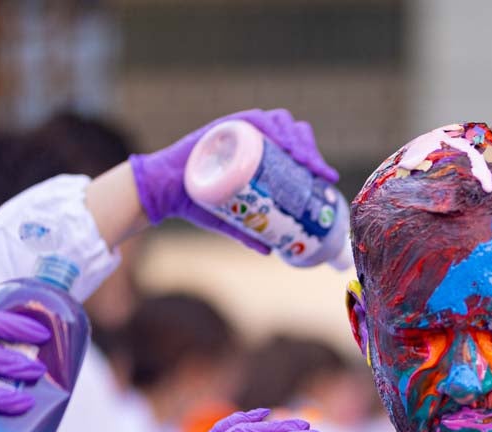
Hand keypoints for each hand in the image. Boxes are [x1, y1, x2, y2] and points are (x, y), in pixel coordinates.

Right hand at [128, 109, 336, 252]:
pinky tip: (285, 143)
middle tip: (319, 173)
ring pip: (278, 122)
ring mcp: (238, 129)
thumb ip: (249, 233)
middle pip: (292, 132)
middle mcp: (251, 138)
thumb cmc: (196, 203)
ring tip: (307, 161)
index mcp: (258, 154)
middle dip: (310, 150)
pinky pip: (253, 120)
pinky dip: (272, 128)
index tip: (327, 179)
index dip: (314, 160)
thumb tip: (272, 252)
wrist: (163, 194)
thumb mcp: (230, 220)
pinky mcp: (223, 127)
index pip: (295, 148)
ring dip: (297, 139)